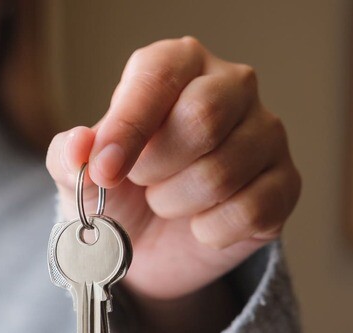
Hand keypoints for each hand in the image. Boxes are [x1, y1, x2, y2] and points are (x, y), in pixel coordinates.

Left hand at [46, 36, 300, 302]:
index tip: (104, 170)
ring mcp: (266, 134)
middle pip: (203, 116)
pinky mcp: (284, 184)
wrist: (147, 247)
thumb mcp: (81, 175)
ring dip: (175, 203)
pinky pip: (249, 212)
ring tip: (165, 202)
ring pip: (221, 172)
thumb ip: (68, 157)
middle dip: (155, 166)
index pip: (159, 76)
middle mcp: (230, 87)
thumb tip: (78, 146)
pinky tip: (199, 225)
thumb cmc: (117, 192)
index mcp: (177, 66)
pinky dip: (209, 232)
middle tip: (140, 181)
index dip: (128, 127)